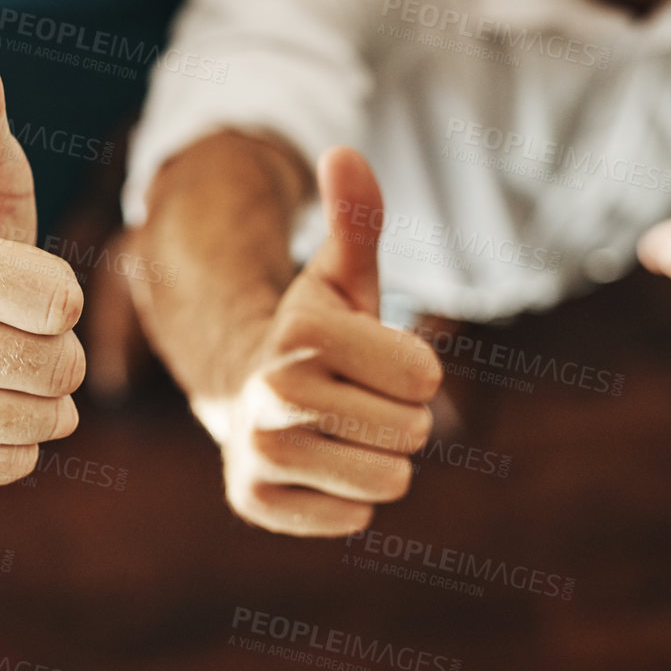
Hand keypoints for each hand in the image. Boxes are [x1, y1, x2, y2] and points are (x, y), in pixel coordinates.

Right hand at [0, 20, 85, 487]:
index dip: (63, 292)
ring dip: (45, 394)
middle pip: (57, 366)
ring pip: (42, 419)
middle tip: (20, 325)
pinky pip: (18, 463)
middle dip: (60, 346)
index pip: (56, 302)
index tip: (33, 281)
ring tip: (4, 359)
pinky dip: (23, 439)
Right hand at [203, 148, 442, 535]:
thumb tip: (344, 151)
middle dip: (397, 417)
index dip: (412, 369)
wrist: (245, 394)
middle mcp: (269, 392)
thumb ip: (355, 219)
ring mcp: (257, 451)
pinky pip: (353, 519)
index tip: (372, 359)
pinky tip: (315, 467)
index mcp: (300, 332)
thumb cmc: (319, 334)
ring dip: (375, 460)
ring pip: (387, 481)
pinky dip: (344, 499)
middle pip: (412, 433)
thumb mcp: (340, 277)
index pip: (425, 378)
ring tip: (336, 433)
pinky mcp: (253, 500)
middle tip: (354, 399)